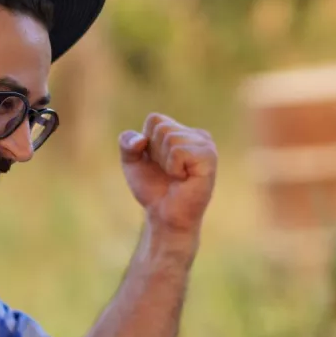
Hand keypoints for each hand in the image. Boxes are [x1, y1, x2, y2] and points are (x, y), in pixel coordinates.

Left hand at [119, 113, 217, 236]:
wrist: (164, 216)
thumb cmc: (153, 190)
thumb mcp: (132, 162)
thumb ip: (127, 143)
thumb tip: (141, 140)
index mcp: (184, 132)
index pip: (155, 120)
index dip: (147, 143)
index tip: (157, 163)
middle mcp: (198, 135)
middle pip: (162, 128)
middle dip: (156, 153)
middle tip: (168, 173)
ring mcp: (206, 146)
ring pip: (170, 137)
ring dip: (165, 162)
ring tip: (176, 177)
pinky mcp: (209, 158)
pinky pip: (178, 151)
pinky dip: (174, 168)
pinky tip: (183, 179)